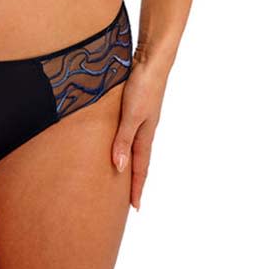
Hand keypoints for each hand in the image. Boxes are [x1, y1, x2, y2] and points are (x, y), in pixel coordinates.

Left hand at [109, 55, 164, 210]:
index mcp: (145, 135)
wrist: (152, 60)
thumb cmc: (142, 87)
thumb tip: (118, 168)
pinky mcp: (137, 106)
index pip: (140, 168)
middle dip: (134, 180)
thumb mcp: (131, 116)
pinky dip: (126, 144)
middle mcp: (145, 129)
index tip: (135, 208)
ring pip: (135, 147)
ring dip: (130, 162)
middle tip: (129, 199)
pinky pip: (131, 132)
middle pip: (139, 161)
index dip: (137, 188)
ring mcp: (142, 118)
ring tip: (122, 175)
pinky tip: (120, 141)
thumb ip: (123, 140)